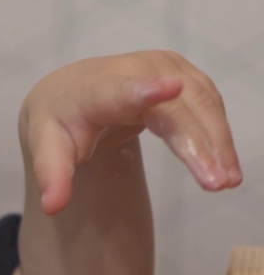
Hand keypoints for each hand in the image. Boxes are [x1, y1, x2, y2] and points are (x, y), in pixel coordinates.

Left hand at [20, 50, 241, 214]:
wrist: (70, 93)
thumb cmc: (59, 123)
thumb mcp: (48, 149)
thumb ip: (51, 176)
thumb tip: (52, 207)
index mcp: (96, 89)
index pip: (120, 90)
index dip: (146, 89)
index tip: (171, 87)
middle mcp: (133, 70)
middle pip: (174, 108)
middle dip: (198, 143)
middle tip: (216, 182)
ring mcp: (162, 67)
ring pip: (200, 104)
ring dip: (218, 142)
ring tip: (227, 180)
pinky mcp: (183, 72)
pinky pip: (208, 104)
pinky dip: (219, 135)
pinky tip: (224, 164)